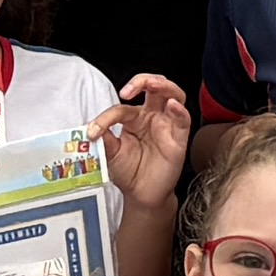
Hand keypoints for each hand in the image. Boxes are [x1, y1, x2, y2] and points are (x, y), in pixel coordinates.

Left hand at [100, 72, 194, 215]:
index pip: (121, 108)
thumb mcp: (110, 154)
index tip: (93, 131)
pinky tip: (172, 105)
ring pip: (173, 94)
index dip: (106, 117)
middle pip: (155, 86)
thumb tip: (92, 128)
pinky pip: (183, 119)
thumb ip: (104, 139)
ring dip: (163, 85)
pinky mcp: (179, 139)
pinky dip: (179, 110)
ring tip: (151, 84)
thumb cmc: (128, 172)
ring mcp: (167, 125)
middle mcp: (153, 117)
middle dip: (142, 80)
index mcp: (135, 118)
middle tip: (126, 91)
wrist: (141, 195)